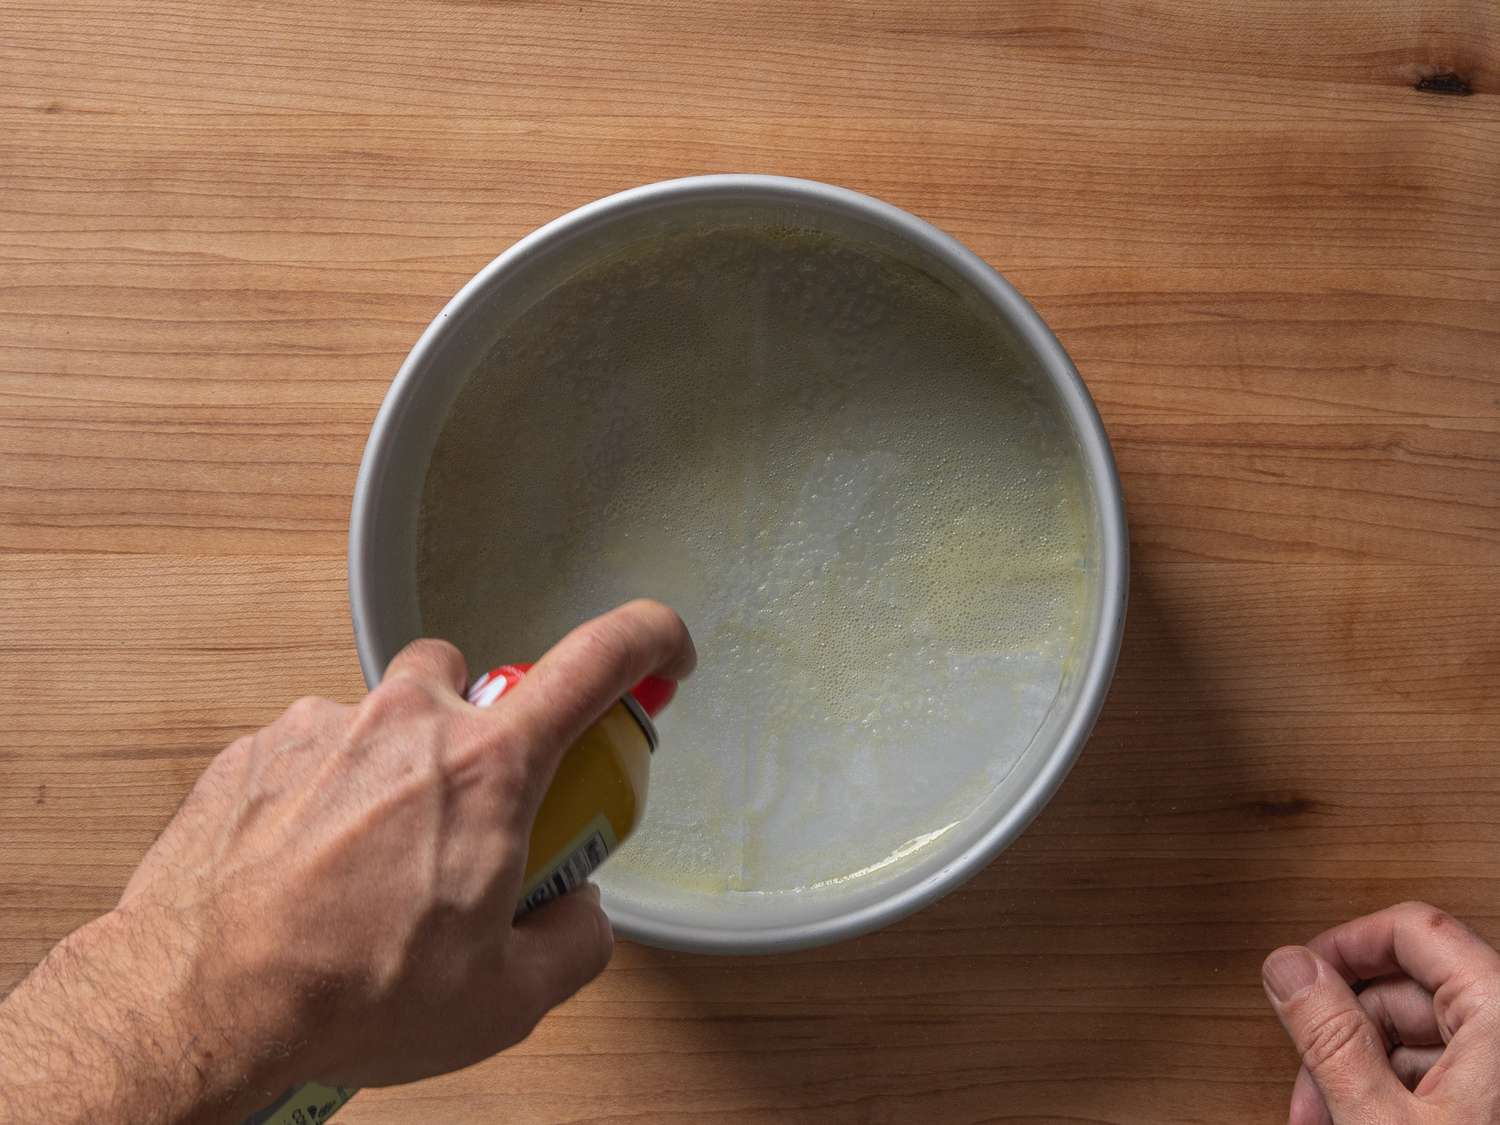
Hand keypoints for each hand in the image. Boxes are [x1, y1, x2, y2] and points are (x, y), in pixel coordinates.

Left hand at [0, 599, 694, 1123]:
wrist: (196, 1006)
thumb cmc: (344, 996)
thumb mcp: (504, 1002)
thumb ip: (572, 943)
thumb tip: (577, 914)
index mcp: (490, 769)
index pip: (600, 660)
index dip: (649, 642)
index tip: (662, 655)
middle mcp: (410, 723)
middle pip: (478, 687)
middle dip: (487, 743)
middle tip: (471, 823)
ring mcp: (325, 727)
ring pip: (390, 716)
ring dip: (399, 771)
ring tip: (374, 865)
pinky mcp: (258, 748)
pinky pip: (319, 749)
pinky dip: (329, 796)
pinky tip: (312, 869)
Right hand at [1262, 901, 1499, 1123]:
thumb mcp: (1382, 1118)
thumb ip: (1332, 1038)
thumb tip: (1289, 968)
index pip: (1414, 929)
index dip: (1344, 946)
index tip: (1300, 974)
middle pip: (1407, 989)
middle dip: (1343, 1033)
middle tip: (1308, 1075)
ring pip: (1418, 1035)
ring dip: (1359, 1069)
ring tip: (1326, 1114)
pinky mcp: (1498, 1099)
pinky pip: (1443, 1072)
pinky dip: (1394, 1094)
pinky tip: (1358, 1119)